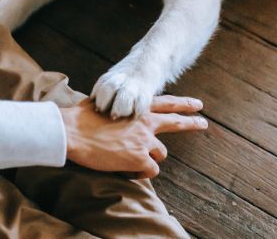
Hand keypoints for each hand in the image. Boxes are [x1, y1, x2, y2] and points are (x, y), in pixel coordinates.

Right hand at [60, 95, 207, 178]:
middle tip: (203, 123)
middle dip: (191, 123)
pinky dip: (139, 173)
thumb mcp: (103, 103)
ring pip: (159, 155)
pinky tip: (126, 170)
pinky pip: (149, 171)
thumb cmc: (81, 118)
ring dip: (148, 159)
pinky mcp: (139, 158)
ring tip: (128, 160)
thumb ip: (116, 106)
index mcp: (136, 108)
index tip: (197, 105)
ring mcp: (144, 141)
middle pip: (176, 123)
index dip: (183, 104)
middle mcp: (145, 123)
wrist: (73, 132)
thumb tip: (110, 106)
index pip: (166, 103)